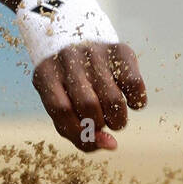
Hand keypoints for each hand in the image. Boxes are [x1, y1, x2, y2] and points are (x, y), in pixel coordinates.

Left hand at [32, 42, 146, 151]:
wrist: (75, 38)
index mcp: (45, 74)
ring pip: (113, 99)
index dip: (79, 131)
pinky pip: (134, 84)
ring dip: (118, 120)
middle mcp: (68, 59)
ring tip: (115, 119)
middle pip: (88, 105)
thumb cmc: (67, 85)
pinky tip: (131, 102)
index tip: (91, 136)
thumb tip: (111, 145)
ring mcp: (94, 52)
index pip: (61, 110)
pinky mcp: (119, 50)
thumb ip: (79, 132)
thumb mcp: (62, 105)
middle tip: (102, 124)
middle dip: (99, 125)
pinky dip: (137, 102)